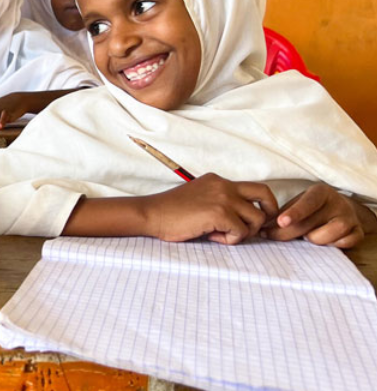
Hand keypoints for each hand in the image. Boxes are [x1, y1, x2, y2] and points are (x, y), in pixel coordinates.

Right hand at [142, 173, 277, 244]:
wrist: (152, 214)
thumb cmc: (170, 212)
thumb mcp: (199, 199)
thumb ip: (220, 203)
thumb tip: (242, 221)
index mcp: (218, 181)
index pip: (253, 188)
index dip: (258, 205)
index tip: (248, 220)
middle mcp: (224, 185)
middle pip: (266, 194)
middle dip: (269, 214)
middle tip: (255, 228)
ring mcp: (223, 198)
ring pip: (257, 218)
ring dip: (244, 232)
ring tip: (221, 235)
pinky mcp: (220, 213)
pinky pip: (241, 232)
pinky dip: (230, 240)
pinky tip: (211, 237)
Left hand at [262, 183, 375, 247]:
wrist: (340, 209)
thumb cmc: (311, 209)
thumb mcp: (297, 204)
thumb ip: (282, 215)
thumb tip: (261, 229)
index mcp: (320, 192)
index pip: (308, 202)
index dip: (294, 212)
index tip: (280, 222)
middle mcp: (337, 203)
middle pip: (312, 222)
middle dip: (289, 232)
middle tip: (272, 236)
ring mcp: (349, 217)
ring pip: (330, 234)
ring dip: (314, 238)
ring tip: (307, 236)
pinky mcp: (358, 231)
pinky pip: (345, 243)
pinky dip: (332, 245)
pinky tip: (325, 241)